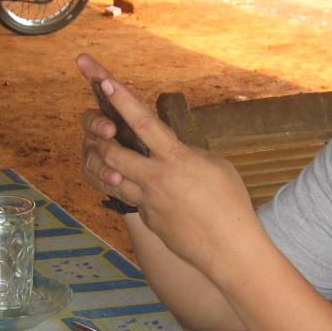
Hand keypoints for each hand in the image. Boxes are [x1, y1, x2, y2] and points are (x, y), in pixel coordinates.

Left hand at [75, 54, 261, 274]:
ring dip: (106, 162)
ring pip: (112, 176)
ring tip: (111, 155)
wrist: (230, 250)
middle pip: (112, 152)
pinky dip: (132, 188)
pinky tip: (151, 189)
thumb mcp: (214, 165)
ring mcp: (148, 202)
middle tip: (101, 129)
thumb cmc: (230, 203)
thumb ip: (186, 153)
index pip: (142, 122)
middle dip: (100, 137)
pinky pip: (131, 199)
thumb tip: (169, 151)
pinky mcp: (148, 220)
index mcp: (177, 159)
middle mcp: (156, 179)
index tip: (103, 80)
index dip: (121, 99)